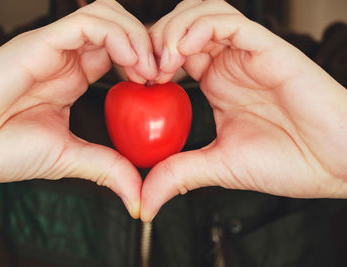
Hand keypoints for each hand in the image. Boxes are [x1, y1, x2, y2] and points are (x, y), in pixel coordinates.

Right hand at [0, 0, 157, 218]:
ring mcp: (54, 46)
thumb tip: (137, 193)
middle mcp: (66, 57)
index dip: (147, 64)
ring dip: (138, 37)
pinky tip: (131, 63)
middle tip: (166, 74)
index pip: (120, 54)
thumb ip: (105, 167)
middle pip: (120, 28)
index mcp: (73, 77)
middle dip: (150, 45)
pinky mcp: (40, 42)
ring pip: (108, 15)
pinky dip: (117, 36)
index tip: (165, 88)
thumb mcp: (67, 158)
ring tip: (150, 70)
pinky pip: (86, 22)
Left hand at [141, 0, 346, 221]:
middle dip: (153, 40)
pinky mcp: (267, 47)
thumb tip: (145, 201)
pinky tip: (182, 53)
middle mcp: (229, 63)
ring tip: (160, 62)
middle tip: (140, 69)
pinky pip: (229, 21)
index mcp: (216, 83)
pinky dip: (199, 28)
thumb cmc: (289, 161)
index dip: (147, 60)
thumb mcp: (219, 167)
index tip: (132, 83)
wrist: (338, 162)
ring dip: (172, 30)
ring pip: (201, 12)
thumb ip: (179, 174)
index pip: (172, 54)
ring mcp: (247, 53)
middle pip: (180, 26)